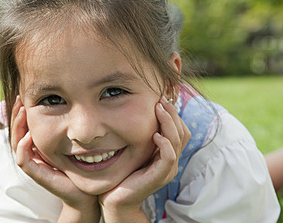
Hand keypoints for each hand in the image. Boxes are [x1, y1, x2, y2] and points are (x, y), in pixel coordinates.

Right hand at [10, 96, 99, 221]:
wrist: (83, 191)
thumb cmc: (79, 165)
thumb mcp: (71, 141)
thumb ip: (64, 127)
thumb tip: (65, 104)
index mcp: (37, 146)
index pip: (23, 126)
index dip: (21, 112)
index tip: (24, 95)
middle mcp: (32, 154)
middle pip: (17, 132)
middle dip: (17, 115)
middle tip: (20, 99)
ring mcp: (33, 164)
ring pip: (17, 144)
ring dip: (17, 127)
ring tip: (22, 111)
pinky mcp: (37, 175)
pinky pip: (23, 161)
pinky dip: (23, 148)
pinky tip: (28, 135)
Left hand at [99, 96, 190, 221]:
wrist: (115, 198)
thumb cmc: (124, 171)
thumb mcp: (136, 149)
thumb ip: (144, 136)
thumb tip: (144, 113)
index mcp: (167, 154)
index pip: (181, 130)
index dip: (173, 114)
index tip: (161, 99)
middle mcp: (171, 161)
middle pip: (182, 132)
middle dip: (172, 113)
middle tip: (160, 100)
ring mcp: (167, 170)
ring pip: (177, 141)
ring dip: (168, 122)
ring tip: (158, 109)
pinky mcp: (159, 176)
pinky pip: (169, 156)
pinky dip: (165, 143)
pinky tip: (155, 135)